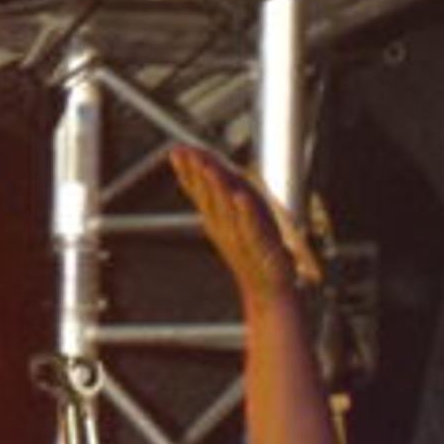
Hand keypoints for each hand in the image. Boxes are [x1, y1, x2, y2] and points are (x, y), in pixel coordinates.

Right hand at [169, 144, 320, 307]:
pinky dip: (245, 213)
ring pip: (226, 209)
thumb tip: (209, 173)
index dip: (188, 172)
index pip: (199, 192)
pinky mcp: (262, 249)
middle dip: (196, 173)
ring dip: (216, 187)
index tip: (176, 150)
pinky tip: (240, 197)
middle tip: (183, 151)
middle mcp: (225, 229)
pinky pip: (251, 228)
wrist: (268, 292)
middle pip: (207, 197)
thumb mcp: (235, 223)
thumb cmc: (255, 255)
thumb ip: (222, 199)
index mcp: (217, 221)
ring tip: (208, 166)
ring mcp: (241, 239)